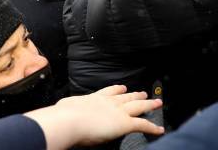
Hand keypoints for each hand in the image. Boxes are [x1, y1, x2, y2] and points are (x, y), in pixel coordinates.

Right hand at [25, 85, 163, 149]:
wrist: (70, 120)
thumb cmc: (63, 117)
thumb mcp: (64, 109)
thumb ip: (66, 111)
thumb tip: (57, 116)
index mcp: (94, 99)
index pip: (108, 93)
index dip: (117, 90)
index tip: (122, 88)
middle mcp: (108, 102)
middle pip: (126, 97)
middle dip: (135, 94)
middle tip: (144, 92)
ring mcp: (118, 111)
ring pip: (138, 106)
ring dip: (149, 104)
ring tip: (157, 102)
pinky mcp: (125, 123)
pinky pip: (142, 125)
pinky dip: (153, 128)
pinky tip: (159, 129)